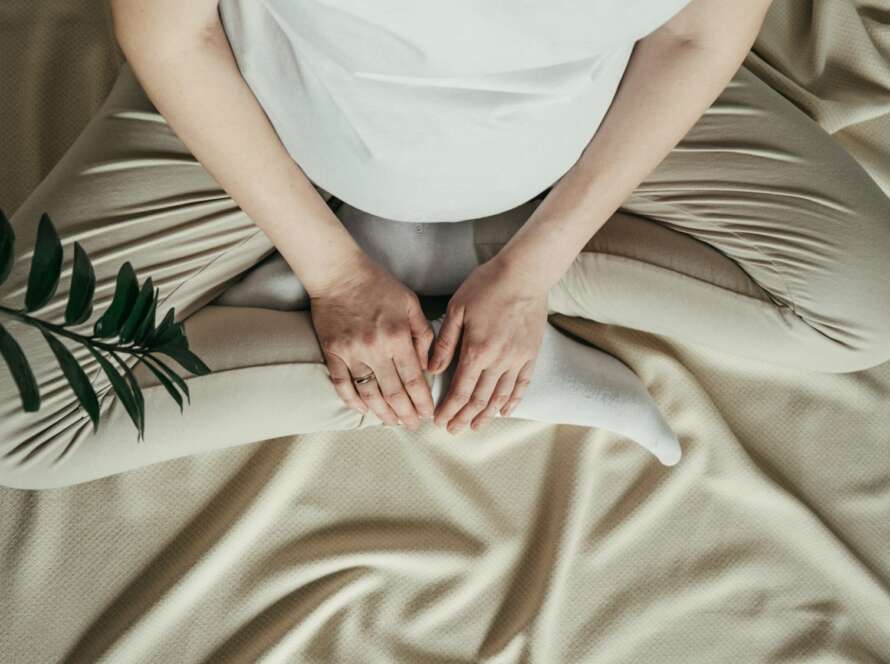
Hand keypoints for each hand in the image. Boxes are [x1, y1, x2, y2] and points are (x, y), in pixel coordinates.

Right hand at [309, 254, 435, 430]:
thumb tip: (428, 365)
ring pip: (369, 393)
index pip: (414, 379)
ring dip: (382, 412)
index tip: (428, 414)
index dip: (422, 401)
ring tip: (392, 423)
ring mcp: (351, 353)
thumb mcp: (410, 304)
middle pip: (393, 392)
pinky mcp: (332, 353)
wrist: (339, 273)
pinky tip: (364, 410)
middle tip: (413, 426)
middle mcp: (374, 349)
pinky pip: (342, 384)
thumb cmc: (378, 285)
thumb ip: (423, 334)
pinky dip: (353, 401)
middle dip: (406, 413)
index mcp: (397, 337)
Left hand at [429, 255, 548, 432]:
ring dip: (486, 415)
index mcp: (476, 351)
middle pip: (479, 399)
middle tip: (453, 430)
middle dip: (463, 417)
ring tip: (475, 426)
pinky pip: (522, 384)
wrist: (524, 274)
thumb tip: (432, 369)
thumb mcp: (457, 309)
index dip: (449, 409)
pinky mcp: (531, 354)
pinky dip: (513, 401)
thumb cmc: (486, 286)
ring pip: (500, 396)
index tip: (439, 421)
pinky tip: (504, 411)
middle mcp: (498, 361)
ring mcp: (517, 359)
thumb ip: (445, 342)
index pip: (460, 390)